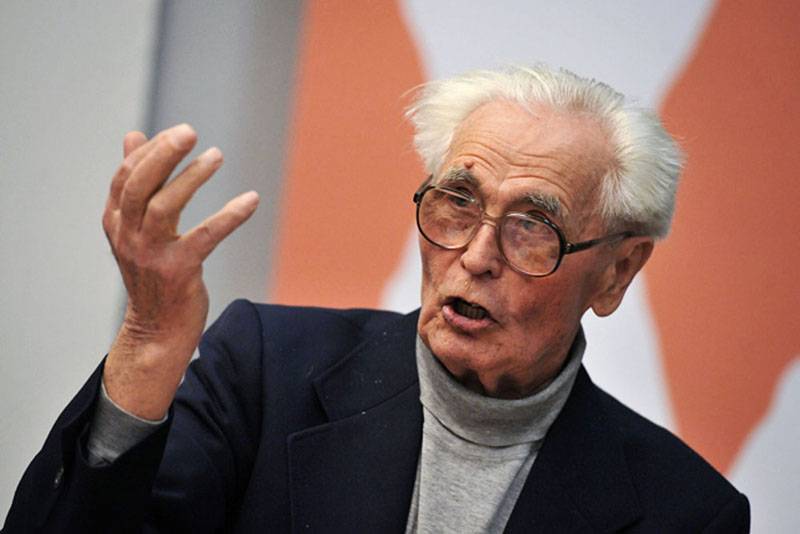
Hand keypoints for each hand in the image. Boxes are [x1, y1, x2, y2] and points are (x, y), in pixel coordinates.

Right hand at [102, 124, 258, 418]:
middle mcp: (128, 237)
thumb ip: (136, 184)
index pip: (125, 177)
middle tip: (189, 132)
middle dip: (163, 154)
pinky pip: (206, 236)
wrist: (157, 332)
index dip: (150, 152)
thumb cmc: (153, 274)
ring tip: (217, 155)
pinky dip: (229, 215)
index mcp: (116, 223)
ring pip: (165, 206)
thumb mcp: (137, 229)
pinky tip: (250, 199)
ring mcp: (151, 255)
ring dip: (192, 178)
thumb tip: (134, 135)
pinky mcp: (179, 272)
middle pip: (139, 186)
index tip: (178, 134)